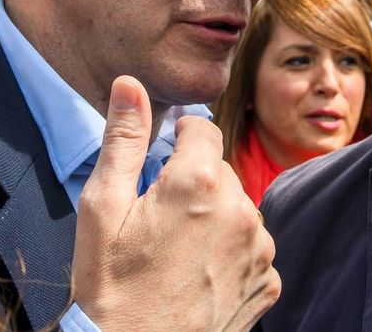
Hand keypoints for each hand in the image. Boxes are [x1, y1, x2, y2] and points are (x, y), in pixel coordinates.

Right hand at [71, 76, 279, 330]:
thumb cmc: (111, 287)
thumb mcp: (102, 207)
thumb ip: (122, 139)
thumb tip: (130, 85)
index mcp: (197, 183)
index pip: (202, 128)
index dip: (178, 139)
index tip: (159, 160)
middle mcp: (240, 210)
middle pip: (219, 170)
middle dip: (192, 181)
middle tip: (157, 218)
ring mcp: (259, 249)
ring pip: (238, 208)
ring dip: (215, 217)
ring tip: (176, 251)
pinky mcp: (268, 282)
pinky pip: (252, 248)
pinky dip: (231, 253)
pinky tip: (198, 273)